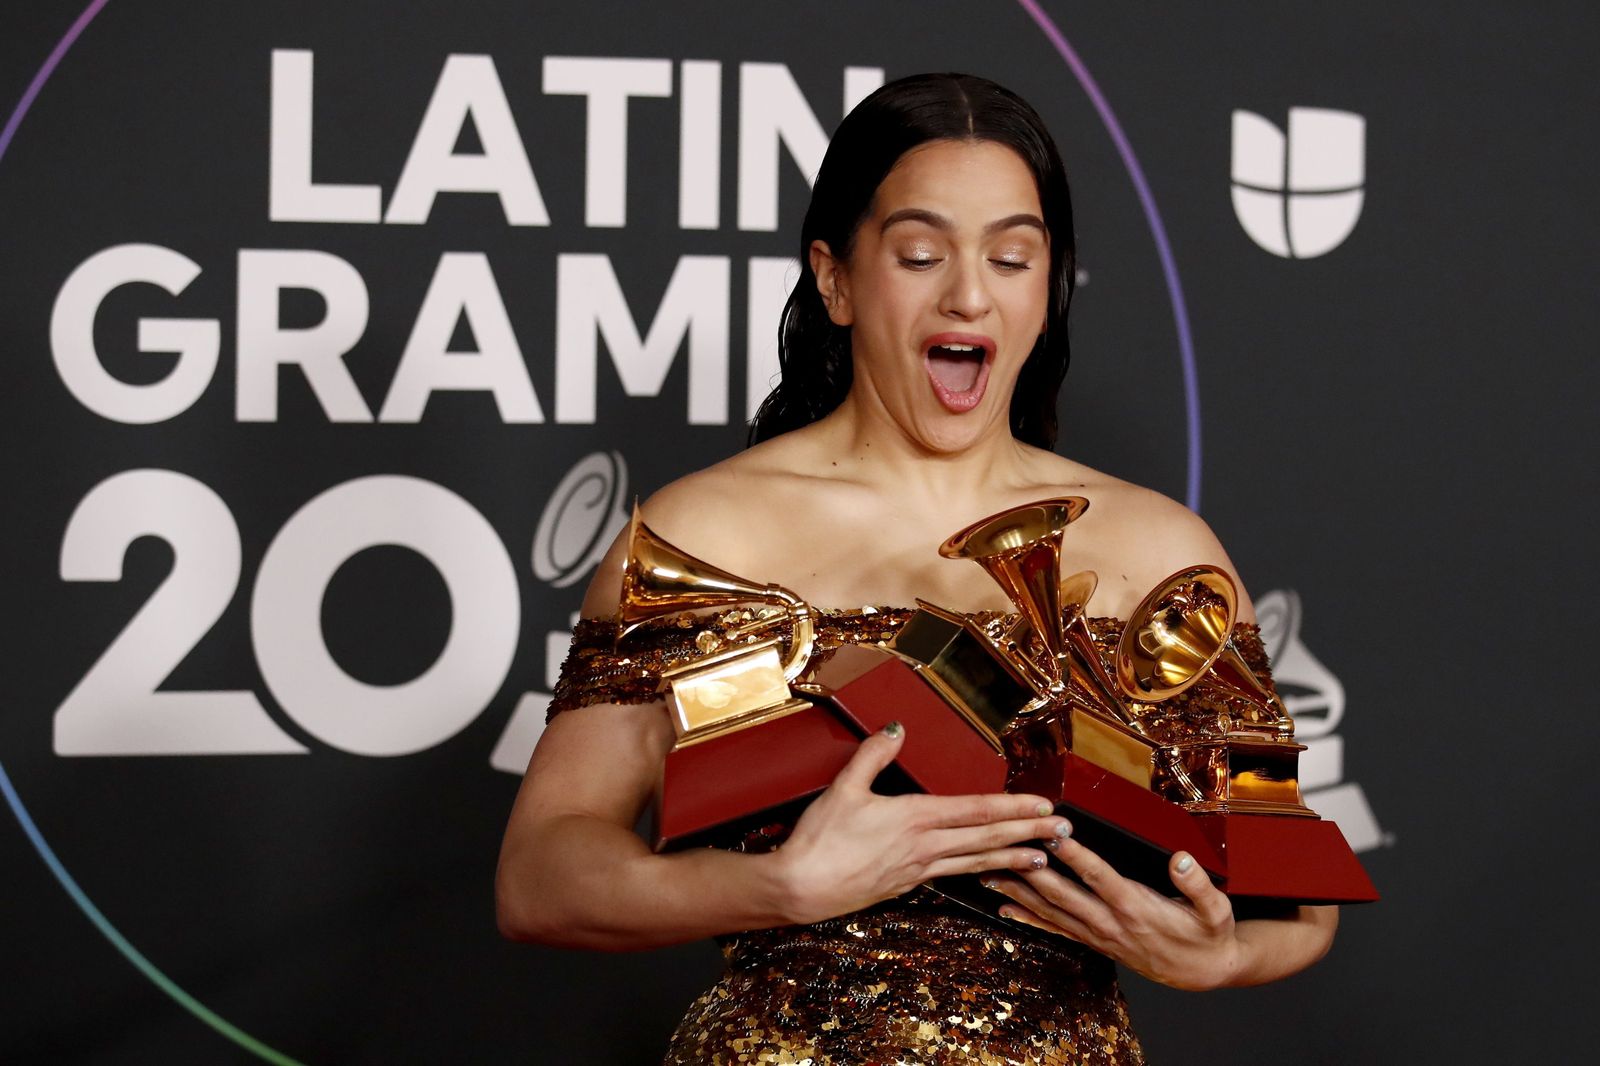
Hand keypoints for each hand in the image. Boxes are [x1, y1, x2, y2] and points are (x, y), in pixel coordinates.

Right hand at [773, 723, 1070, 925]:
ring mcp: (917, 871)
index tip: (1044, 807)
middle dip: (1028, 834)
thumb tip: (897, 728)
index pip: (976, 811)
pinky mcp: (905, 887)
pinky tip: (987, 874)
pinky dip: (978, 873)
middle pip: (986, 839)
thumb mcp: (843, 788)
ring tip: (1042, 860)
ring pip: (975, 863)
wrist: (799, 889)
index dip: (1013, 807)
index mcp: (914, 818)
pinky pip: (952, 877)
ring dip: (1011, 859)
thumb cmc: (819, 840)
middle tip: (1064, 834)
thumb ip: (873, 755)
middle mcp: (924, 847)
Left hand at [982, 830, 1243, 990]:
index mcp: (1137, 907)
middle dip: (1031, 870)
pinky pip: (1055, 930)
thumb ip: (1197, 884)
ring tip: (988, 873)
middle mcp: (1111, 922)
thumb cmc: (1208, 934)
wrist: (1204, 972)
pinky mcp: (1094, 942)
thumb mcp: (1215, 910)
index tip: (1053, 833)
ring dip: (1018, 892)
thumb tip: (1181, 859)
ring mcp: (1099, 935)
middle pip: (1063, 894)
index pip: (1099, 877)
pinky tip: (1005, 909)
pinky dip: (1029, 919)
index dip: (1075, 855)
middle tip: (1004, 848)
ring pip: (1051, 912)